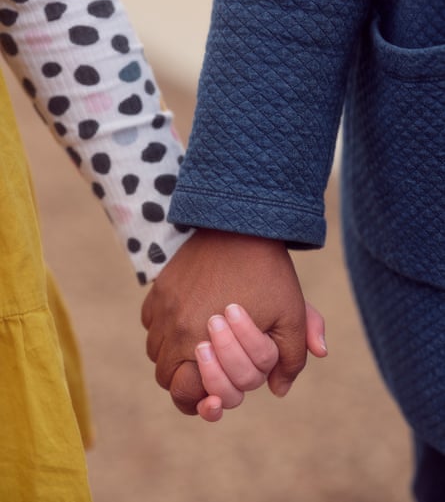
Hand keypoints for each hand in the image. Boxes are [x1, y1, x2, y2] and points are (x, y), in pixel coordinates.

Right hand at [141, 228, 310, 415]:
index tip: (218, 396)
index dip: (203, 401)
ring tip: (201, 348)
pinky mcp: (159, 288)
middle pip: (167, 378)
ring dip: (175, 358)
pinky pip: (150, 323)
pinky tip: (187, 321)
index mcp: (201, 341)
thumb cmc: (268, 273)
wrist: (241, 224)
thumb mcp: (292, 316)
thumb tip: (279, 390)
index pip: (185, 394)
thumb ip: (291, 359)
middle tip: (212, 373)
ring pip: (156, 352)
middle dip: (189, 382)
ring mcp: (162, 306)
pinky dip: (164, 331)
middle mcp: (173, 327)